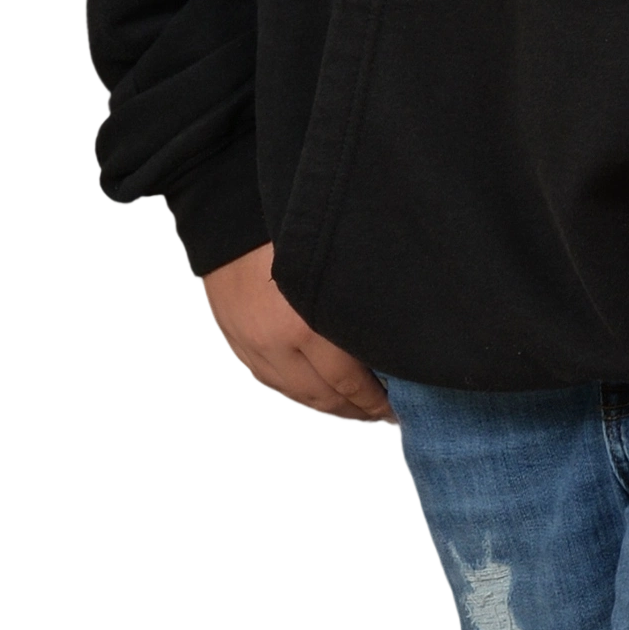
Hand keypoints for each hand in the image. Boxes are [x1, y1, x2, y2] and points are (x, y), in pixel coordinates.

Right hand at [197, 241, 392, 427]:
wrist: (230, 214)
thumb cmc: (289, 229)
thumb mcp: (336, 265)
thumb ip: (356, 306)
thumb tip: (388, 345)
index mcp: (306, 324)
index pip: (349, 382)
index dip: (376, 401)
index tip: (398, 407)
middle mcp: (276, 343)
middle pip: (324, 398)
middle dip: (358, 411)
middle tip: (385, 415)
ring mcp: (252, 347)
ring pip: (297, 396)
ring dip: (330, 408)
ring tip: (357, 410)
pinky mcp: (236, 344)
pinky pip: (271, 384)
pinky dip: (299, 395)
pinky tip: (319, 395)